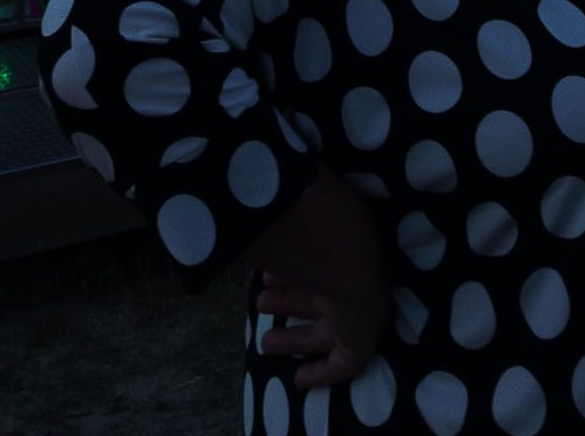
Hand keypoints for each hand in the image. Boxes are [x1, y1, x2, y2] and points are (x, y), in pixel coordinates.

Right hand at [253, 168, 387, 391]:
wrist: (344, 254)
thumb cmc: (313, 226)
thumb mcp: (280, 218)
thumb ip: (260, 220)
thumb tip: (223, 204)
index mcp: (331, 247)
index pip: (311, 262)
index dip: (288, 273)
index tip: (265, 277)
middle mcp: (344, 277)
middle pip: (315, 298)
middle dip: (287, 302)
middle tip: (261, 302)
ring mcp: (355, 310)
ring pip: (323, 332)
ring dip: (294, 339)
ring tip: (264, 342)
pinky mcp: (361, 341)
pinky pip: (343, 365)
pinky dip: (321, 373)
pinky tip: (299, 380)